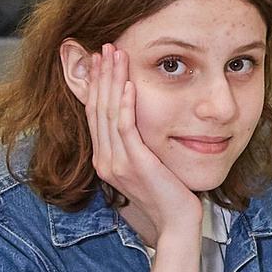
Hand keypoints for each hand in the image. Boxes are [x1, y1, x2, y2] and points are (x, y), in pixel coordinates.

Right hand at [76, 45, 199, 238]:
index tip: (99, 61)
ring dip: (111, 80)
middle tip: (103, 47)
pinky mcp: (135, 164)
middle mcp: (105, 160)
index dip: (95, 85)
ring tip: (115, 54)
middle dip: (100, 75)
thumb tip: (140, 122)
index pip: (95, 114)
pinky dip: (126, 104)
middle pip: (97, 108)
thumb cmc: (169, 193)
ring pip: (108, 113)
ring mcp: (117, 163)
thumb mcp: (147, 165)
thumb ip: (137, 145)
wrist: (176, 223)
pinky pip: (126, 129)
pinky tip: (129, 85)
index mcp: (105, 160)